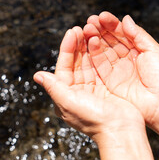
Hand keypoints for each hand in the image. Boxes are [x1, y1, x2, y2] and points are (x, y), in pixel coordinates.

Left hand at [33, 27, 144, 143]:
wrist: (121, 131)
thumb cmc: (93, 119)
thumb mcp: (68, 102)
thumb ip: (54, 87)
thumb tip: (37, 75)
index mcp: (64, 95)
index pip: (63, 66)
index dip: (66, 48)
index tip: (72, 32)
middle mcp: (76, 91)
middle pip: (75, 62)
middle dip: (77, 45)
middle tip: (81, 28)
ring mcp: (91, 89)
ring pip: (87, 62)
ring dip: (88, 47)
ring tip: (91, 30)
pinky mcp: (105, 88)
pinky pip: (100, 67)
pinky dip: (99, 54)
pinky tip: (101, 42)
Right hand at [83, 12, 158, 131]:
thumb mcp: (154, 50)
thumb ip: (138, 35)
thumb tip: (125, 19)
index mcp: (137, 50)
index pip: (121, 33)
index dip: (111, 24)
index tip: (102, 16)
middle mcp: (125, 59)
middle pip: (109, 41)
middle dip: (99, 29)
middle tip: (90, 20)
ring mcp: (116, 70)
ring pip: (102, 51)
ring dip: (93, 39)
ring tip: (87, 28)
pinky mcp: (109, 80)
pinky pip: (99, 64)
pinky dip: (93, 53)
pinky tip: (90, 42)